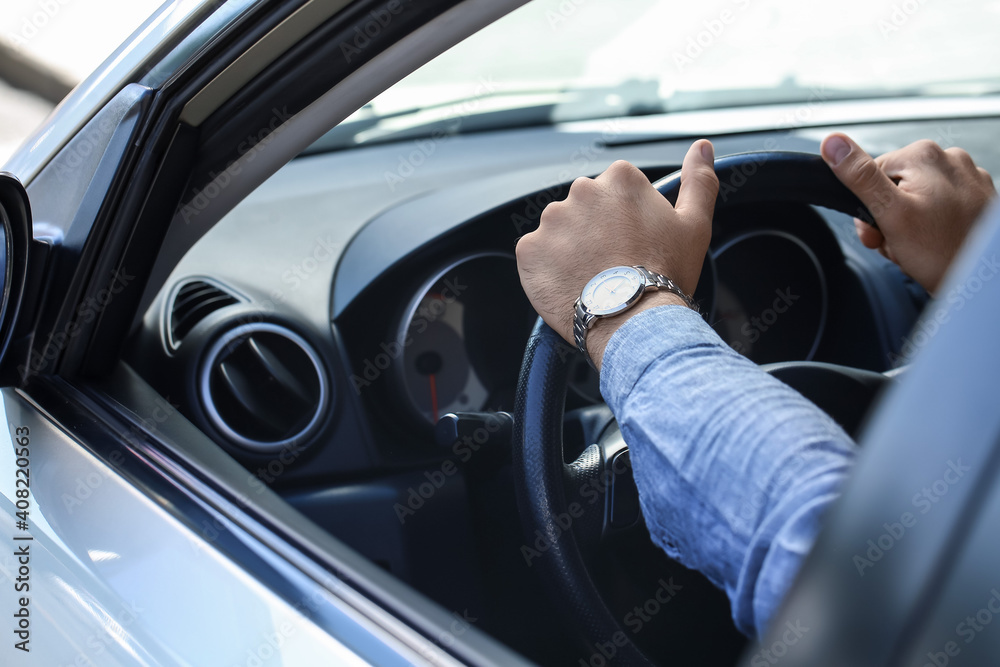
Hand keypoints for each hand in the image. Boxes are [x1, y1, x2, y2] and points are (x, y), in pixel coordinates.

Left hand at [516, 140, 718, 368]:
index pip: (617, 192)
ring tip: (592, 277)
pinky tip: (571, 283)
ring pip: (560, 231)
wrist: (633, 319)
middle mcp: (581, 190)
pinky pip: (536, 254)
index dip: (626, 220)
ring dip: (570, 248)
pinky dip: (548, 268)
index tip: (633, 242)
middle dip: (595, 231)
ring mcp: (552, 220)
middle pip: (586, 208)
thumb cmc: (666, 273)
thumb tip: (702, 147)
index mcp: (620, 179)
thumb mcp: (695, 224)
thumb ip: (698, 180)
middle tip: (613, 262)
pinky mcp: (529, 249)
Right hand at [821, 133, 996, 292]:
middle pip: (893, 187)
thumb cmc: (944, 253)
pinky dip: (930, 227)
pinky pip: (938, 209)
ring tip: (917, 247)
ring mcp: (967, 179)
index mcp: (924, 155)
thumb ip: (859, 177)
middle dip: (888, 219)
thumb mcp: (890, 214)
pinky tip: (933, 244)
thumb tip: (833, 142)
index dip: (866, 207)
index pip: (871, 174)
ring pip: (915, 200)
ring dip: (907, 226)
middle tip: (896, 243)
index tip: (876, 231)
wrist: (983, 281)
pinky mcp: (977, 199)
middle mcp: (950, 160)